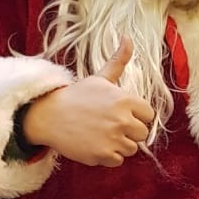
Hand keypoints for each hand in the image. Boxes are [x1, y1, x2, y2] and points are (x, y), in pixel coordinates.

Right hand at [23, 38, 154, 167]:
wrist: (50, 116)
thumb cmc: (77, 96)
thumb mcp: (100, 78)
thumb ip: (118, 61)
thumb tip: (129, 37)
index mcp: (125, 100)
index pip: (149, 115)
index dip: (136, 116)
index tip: (121, 114)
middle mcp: (121, 120)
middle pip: (142, 134)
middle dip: (129, 132)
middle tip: (109, 125)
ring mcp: (112, 139)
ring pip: (131, 149)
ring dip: (119, 145)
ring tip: (101, 134)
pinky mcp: (102, 155)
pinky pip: (117, 161)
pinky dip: (108, 156)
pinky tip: (94, 144)